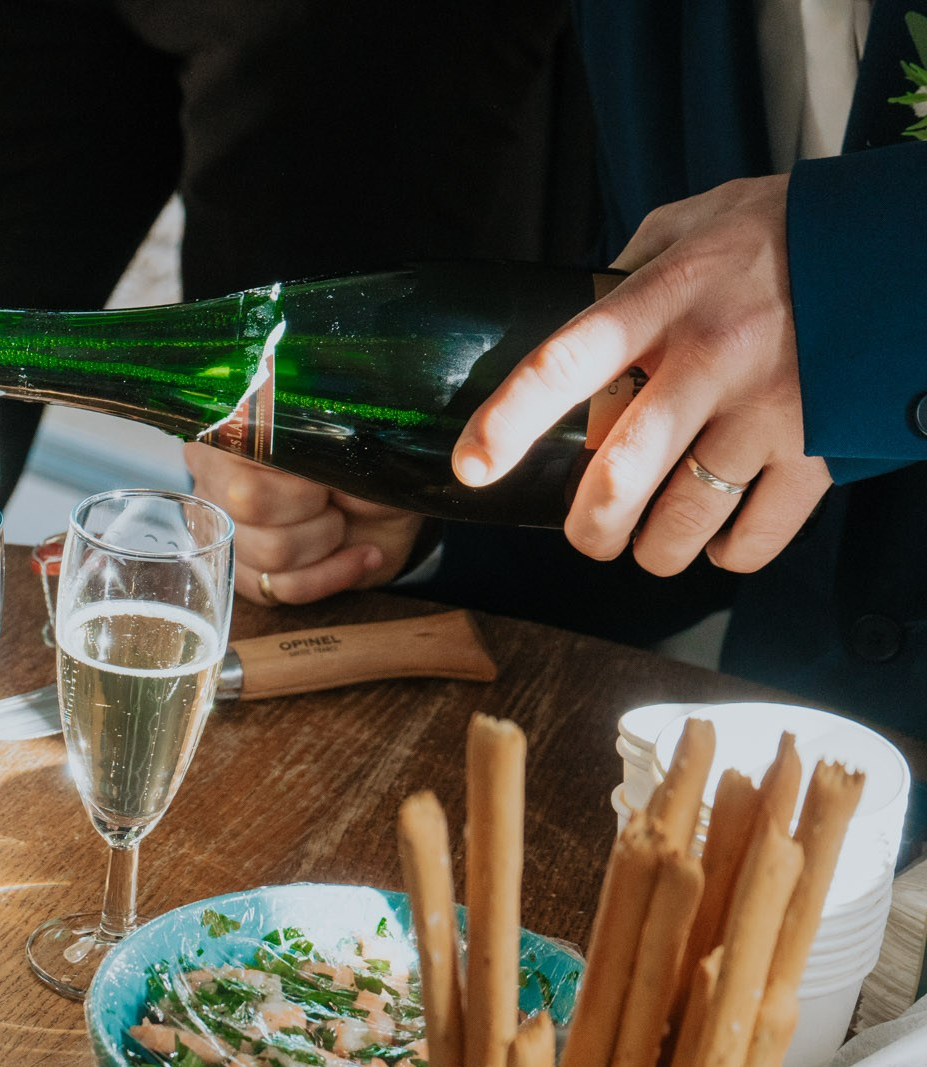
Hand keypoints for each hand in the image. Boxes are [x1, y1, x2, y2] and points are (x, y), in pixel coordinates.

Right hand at [186, 442, 422, 604]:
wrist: (386, 507)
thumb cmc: (366, 466)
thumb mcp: (358, 442)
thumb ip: (328, 444)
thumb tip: (316, 460)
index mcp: (233, 431)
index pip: (244, 449)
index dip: (296, 472)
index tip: (327, 473)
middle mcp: (214, 478)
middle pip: (247, 503)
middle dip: (312, 506)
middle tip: (334, 498)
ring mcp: (224, 531)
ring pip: (269, 551)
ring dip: (325, 541)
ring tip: (342, 524)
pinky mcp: (244, 576)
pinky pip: (281, 588)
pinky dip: (331, 574)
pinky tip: (359, 556)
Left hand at [449, 173, 829, 574]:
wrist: (908, 242)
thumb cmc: (783, 233)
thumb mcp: (693, 222)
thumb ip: (624, 275)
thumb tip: (570, 330)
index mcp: (666, 296)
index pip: (567, 362)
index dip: (509, 421)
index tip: (473, 466)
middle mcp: (713, 356)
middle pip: (621, 475)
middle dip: (589, 528)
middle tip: (587, 536)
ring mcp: (770, 408)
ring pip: (685, 521)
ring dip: (655, 551)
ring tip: (649, 545)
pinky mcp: (821, 446)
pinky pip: (757, 535)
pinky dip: (728, 554)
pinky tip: (720, 541)